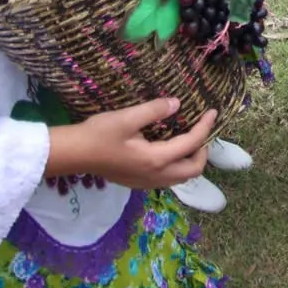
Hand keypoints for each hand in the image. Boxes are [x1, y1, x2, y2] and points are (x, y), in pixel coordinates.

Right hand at [49, 99, 215, 189]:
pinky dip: (177, 165)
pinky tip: (168, 150)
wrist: (74, 154)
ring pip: (181, 177)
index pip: (191, 144)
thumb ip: (154, 110)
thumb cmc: (99, 134)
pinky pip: (168, 178)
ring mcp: (146, 182)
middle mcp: (156, 176)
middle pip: (193, 170)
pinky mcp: (138, 183)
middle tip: (201, 130)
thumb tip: (177, 104)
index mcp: (156, 159)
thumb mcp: (127, 117)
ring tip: (188, 140)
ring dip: (190, 160)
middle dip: (203, 150)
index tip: (213, 112)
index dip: (205, 127)